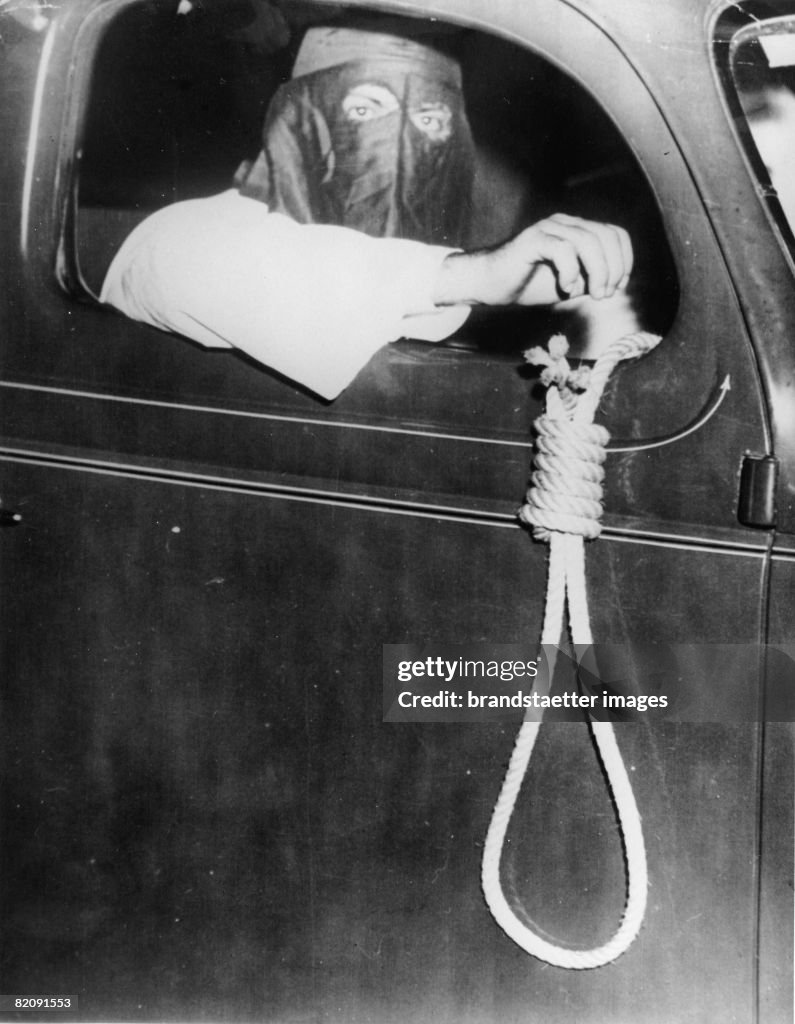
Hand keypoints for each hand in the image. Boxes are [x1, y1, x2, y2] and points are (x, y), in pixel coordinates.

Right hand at [433, 214, 632, 307]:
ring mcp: (548, 229)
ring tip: (591, 294)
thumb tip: (614, 283)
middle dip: (613, 269)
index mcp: (577, 230)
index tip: (617, 286)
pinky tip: (565, 288)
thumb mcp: (570, 283)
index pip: (615, 234)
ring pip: (588, 241)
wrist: (489, 284)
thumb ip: (591, 278)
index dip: (624, 260)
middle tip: (603, 295)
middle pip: (606, 236)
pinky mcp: (532, 239)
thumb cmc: (527, 284)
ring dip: (597, 272)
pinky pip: (563, 249)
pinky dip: (571, 271)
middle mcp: (565, 223)